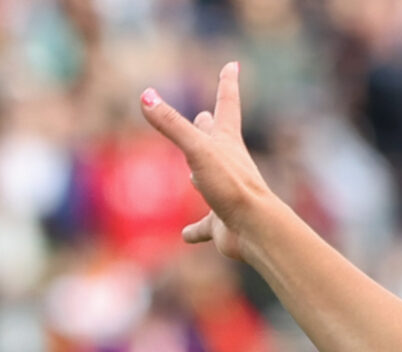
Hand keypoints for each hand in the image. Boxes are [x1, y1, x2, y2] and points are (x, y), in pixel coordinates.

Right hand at [138, 62, 269, 261]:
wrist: (256, 230)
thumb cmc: (232, 186)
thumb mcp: (197, 150)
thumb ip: (171, 125)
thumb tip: (145, 96)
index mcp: (227, 143)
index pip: (227, 104)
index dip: (227, 83)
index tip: (233, 65)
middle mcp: (229, 166)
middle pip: (219, 140)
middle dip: (211, 126)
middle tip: (206, 115)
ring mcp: (227, 194)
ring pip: (210, 181)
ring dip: (200, 176)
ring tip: (192, 176)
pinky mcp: (222, 223)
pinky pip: (205, 226)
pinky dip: (196, 230)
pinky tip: (186, 236)